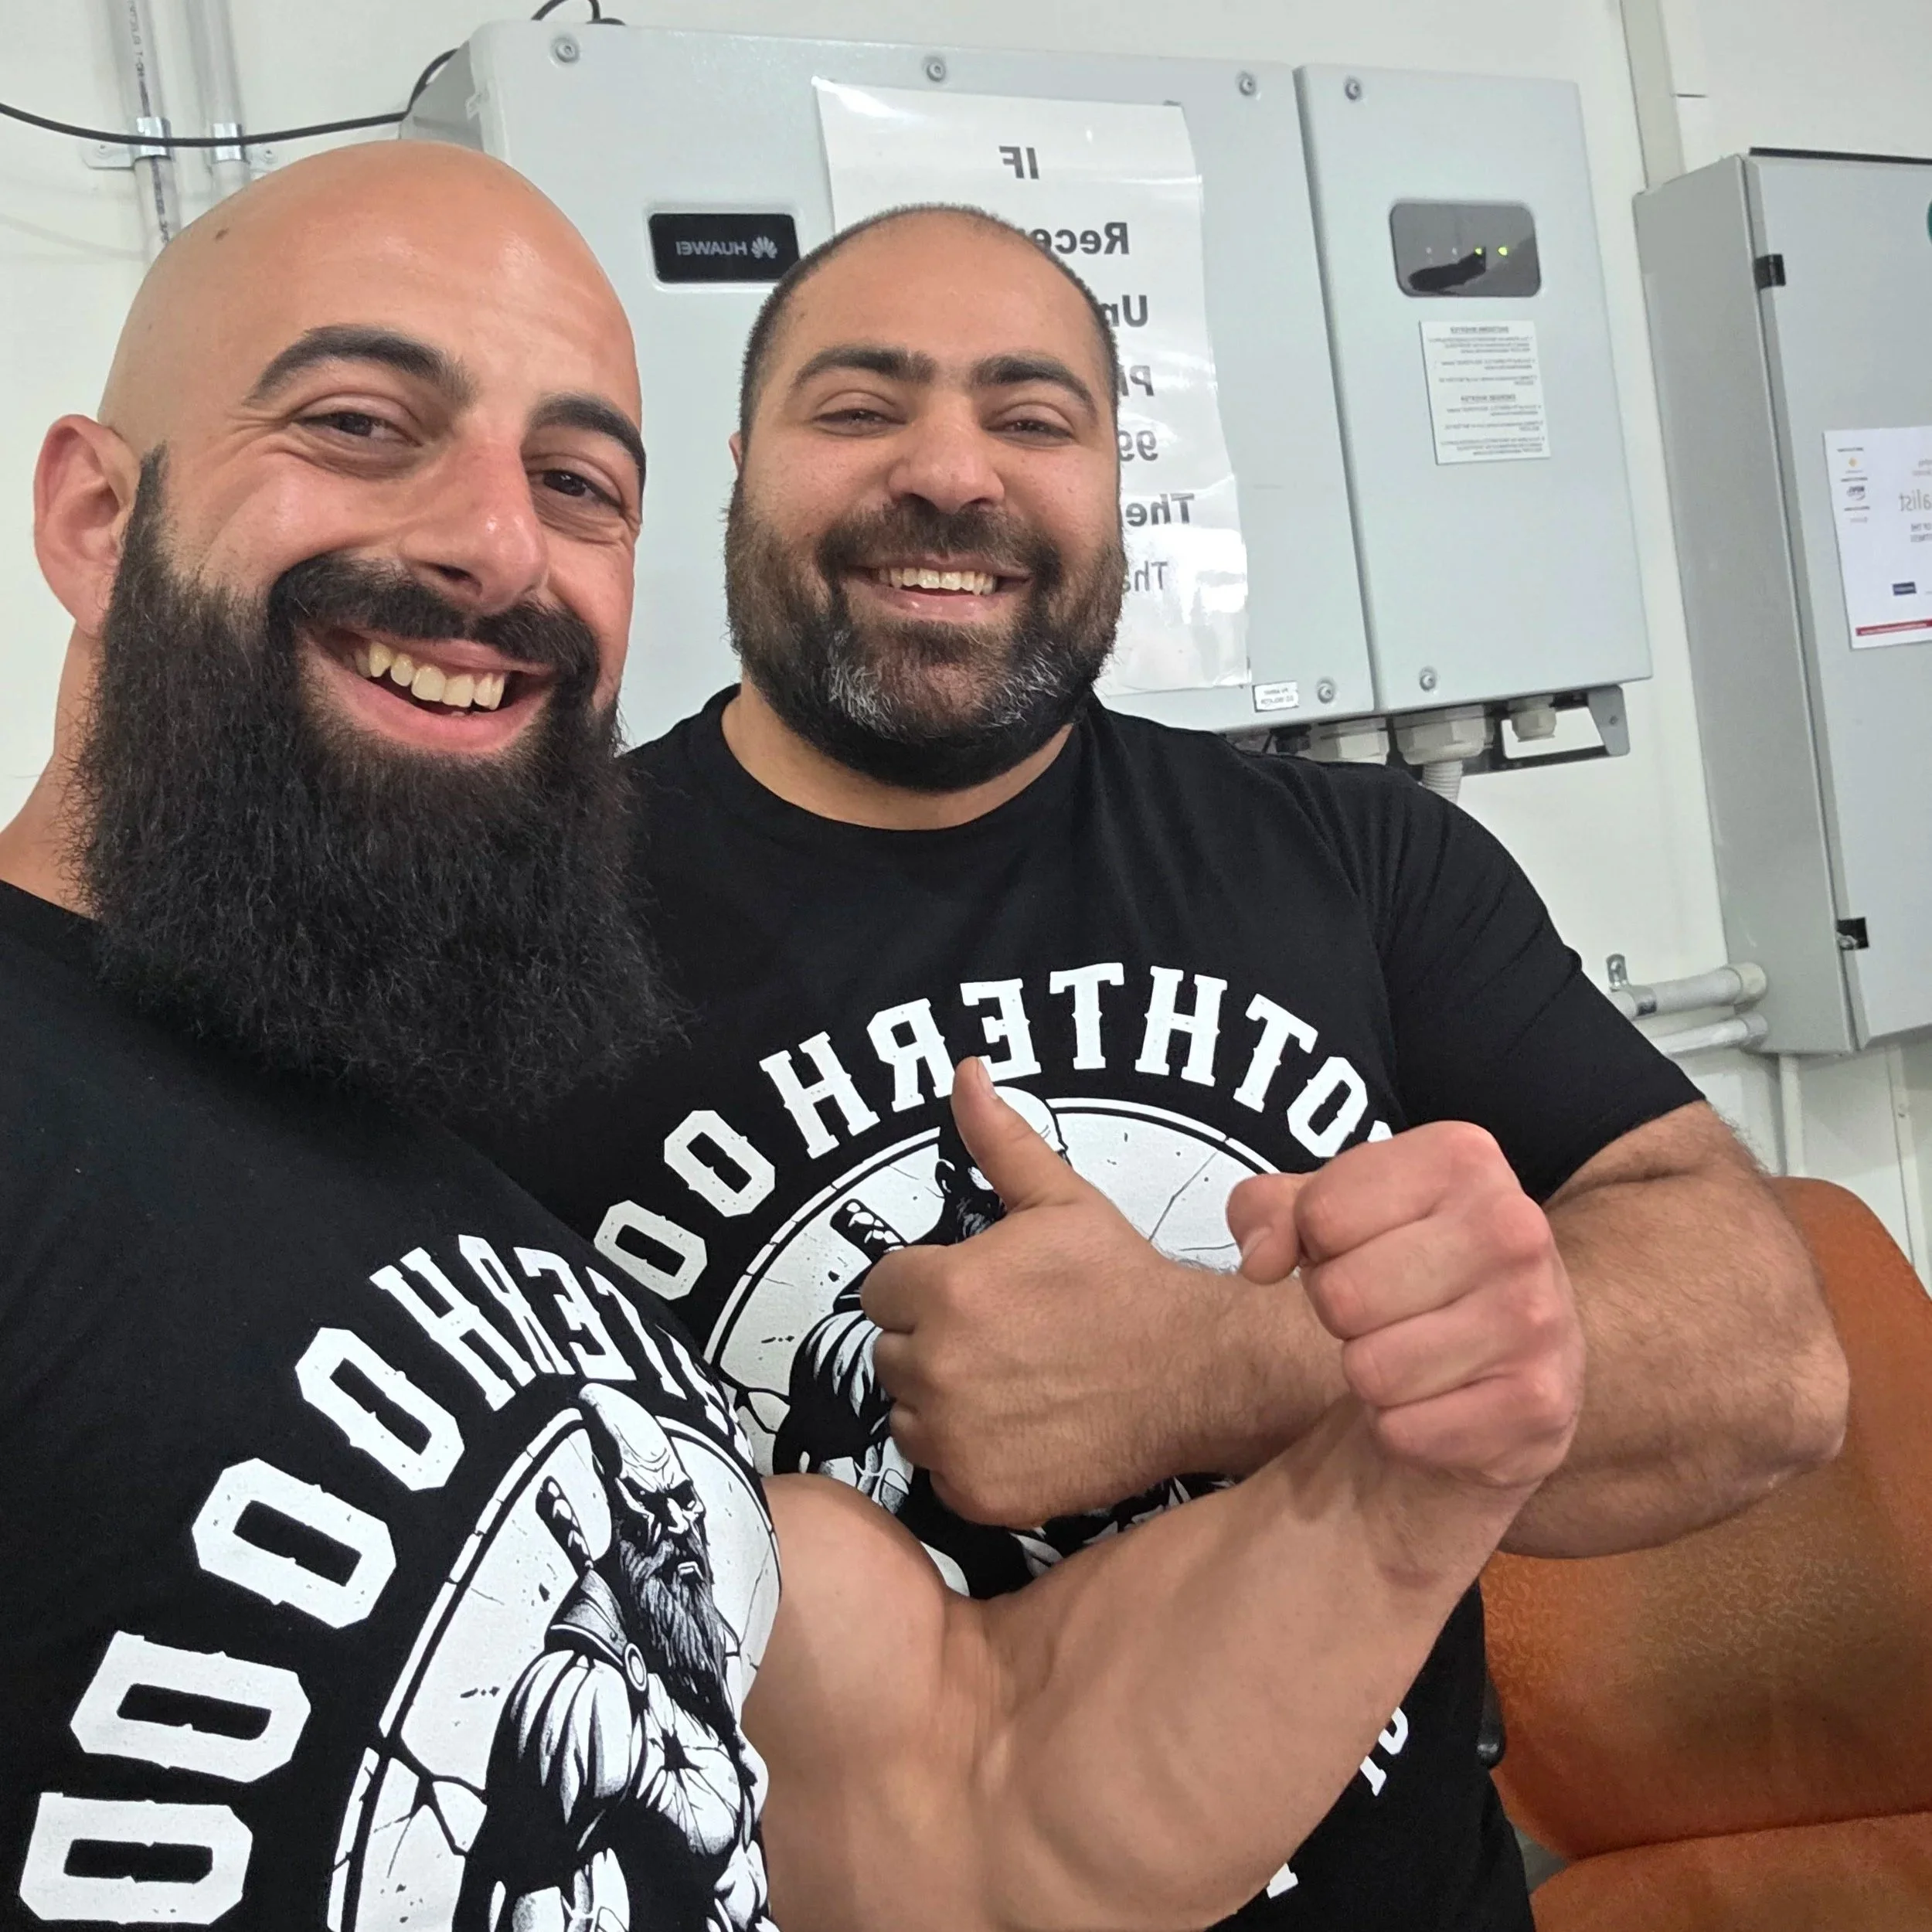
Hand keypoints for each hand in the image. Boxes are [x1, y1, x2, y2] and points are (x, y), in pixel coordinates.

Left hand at [862, 1059, 1211, 1526]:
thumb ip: (998, 1139)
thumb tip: (964, 1071)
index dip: (924, 1287)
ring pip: (907, 1415)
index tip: (972, 1293)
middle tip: (999, 1338)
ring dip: (939, 1402)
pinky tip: (1018, 1429)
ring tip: (1008, 1383)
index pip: (881, 1290)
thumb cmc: (1122, 1283)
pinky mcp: (977, 1494)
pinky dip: (967, 1456)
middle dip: (931, 1342)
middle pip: (891, 1353)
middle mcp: (936, 1367)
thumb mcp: (1059, 1200)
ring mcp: (955, 1437)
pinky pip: (939, 1470)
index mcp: (944, 1291)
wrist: (1192, 1372)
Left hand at [1225, 1122, 1582, 1495]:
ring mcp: (1536, 1318)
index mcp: (1462, 1158)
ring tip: (1413, 1348)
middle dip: (1341, 1312)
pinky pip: (1404, 1431)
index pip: (1319, 1215)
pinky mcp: (1537, 1405)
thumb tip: (1259, 1260)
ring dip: (1372, 1371)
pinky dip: (1404, 1428)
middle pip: (1341, 1295)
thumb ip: (1266, 1211)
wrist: (1505, 1357)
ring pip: (1369, 1369)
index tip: (1361, 1249)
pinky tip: (1442, 1397)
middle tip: (1385, 1308)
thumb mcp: (1331, 1211)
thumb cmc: (1403, 1265)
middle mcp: (1514, 1228)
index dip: (1317, 1245)